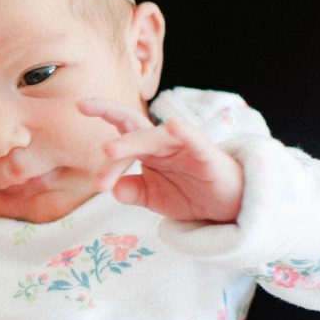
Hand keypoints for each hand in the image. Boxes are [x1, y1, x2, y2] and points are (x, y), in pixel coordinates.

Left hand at [80, 98, 244, 223]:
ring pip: (154, 135)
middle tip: (91, 138)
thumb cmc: (190, 193)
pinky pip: (194, 139)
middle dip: (108, 114)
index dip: (107, 162)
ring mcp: (184, 144)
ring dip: (132, 141)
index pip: (120, 141)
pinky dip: (183, 132)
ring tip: (110, 150)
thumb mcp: (154, 197)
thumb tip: (113, 189)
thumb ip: (132, 192)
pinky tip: (172, 126)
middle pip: (132, 122)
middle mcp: (162, 142)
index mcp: (147, 150)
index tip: (97, 185)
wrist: (228, 205)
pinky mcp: (206, 153)